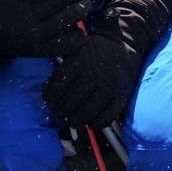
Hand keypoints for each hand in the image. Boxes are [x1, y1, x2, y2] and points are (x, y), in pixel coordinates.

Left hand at [43, 0, 165, 127]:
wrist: (125, 46)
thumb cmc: (95, 50)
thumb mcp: (77, 48)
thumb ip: (63, 64)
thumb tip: (46, 90)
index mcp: (81, 60)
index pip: (59, 84)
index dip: (50, 95)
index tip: (48, 99)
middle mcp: (95, 74)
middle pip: (72, 102)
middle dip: (61, 110)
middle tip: (58, 113)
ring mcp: (110, 86)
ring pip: (87, 112)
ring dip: (76, 120)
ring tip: (71, 121)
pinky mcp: (121, 96)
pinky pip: (106, 117)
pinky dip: (96, 124)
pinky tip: (90, 123)